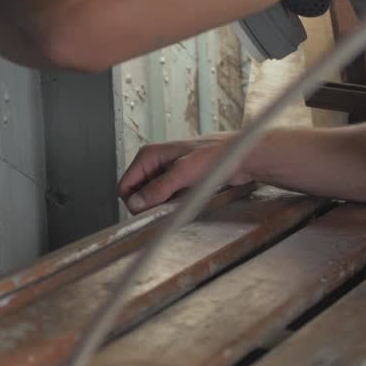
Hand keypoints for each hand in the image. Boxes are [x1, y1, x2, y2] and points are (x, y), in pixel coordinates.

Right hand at [116, 134, 252, 213]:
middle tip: (168, 206)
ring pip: (152, 197)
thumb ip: (158, 188)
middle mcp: (155, 163)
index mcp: (150, 155)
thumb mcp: (183, 172)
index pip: (125, 186)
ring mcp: (166, 173)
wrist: (241, 156)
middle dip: (149, 203)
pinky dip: (173, 203)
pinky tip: (186, 200)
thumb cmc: (216, 156)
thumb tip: (137, 202)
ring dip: (162, 204)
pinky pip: (166, 198)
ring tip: (181, 200)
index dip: (134, 201)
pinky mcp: (178, 182)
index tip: (149, 210)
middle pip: (137, 193)